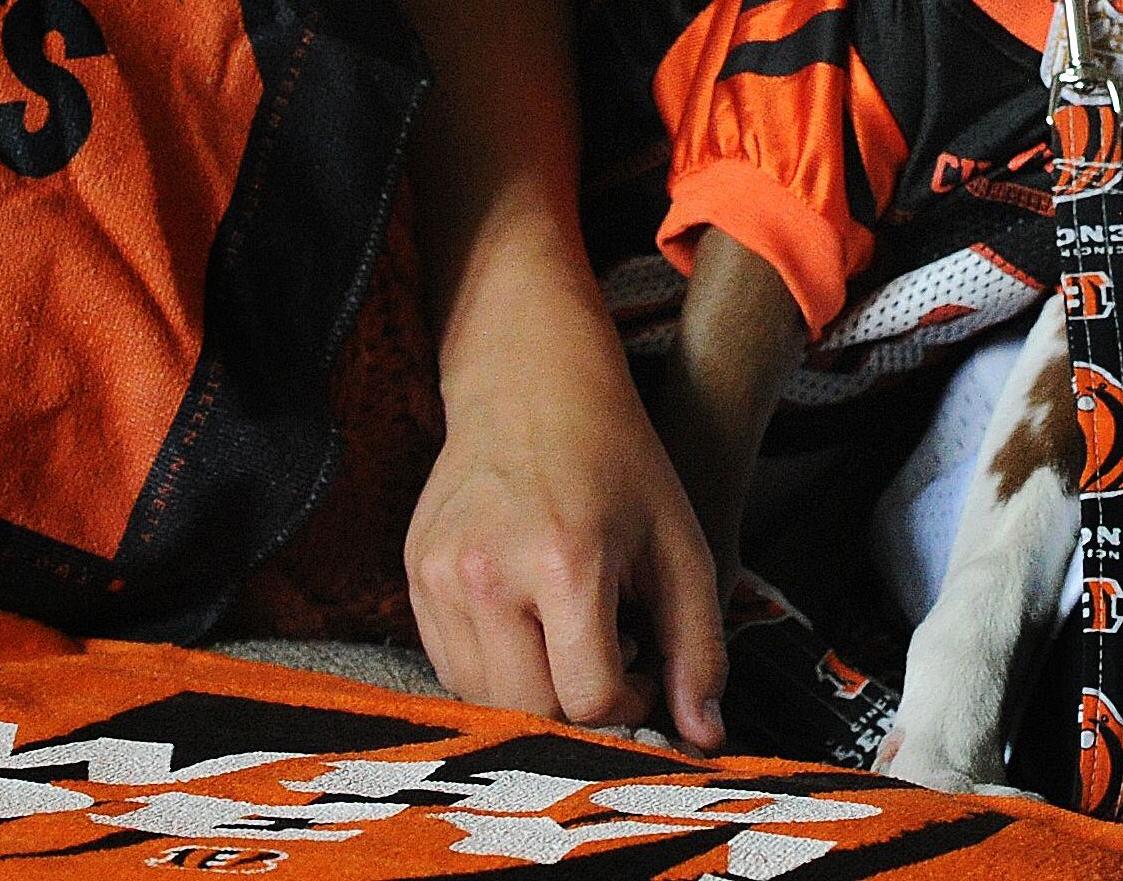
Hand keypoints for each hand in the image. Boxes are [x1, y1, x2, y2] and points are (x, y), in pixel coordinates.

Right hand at [404, 303, 730, 750]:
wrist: (531, 383)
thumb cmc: (618, 463)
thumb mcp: (680, 544)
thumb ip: (698, 647)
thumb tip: (705, 739)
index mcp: (564, 563)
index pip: (587, 700)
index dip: (629, 705)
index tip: (645, 670)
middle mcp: (489, 575)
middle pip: (530, 711)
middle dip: (580, 709)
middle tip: (612, 660)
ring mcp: (441, 575)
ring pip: (483, 699)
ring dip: (535, 692)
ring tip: (571, 636)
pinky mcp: (417, 574)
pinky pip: (451, 665)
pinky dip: (495, 667)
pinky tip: (531, 621)